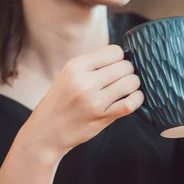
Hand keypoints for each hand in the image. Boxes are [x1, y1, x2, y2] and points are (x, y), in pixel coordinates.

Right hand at [17, 45, 143, 161]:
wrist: (45, 132)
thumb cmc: (60, 101)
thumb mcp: (69, 75)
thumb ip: (93, 65)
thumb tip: (124, 57)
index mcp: (76, 66)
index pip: (114, 51)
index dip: (120, 58)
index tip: (115, 66)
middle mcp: (85, 81)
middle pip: (125, 66)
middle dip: (128, 72)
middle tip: (122, 79)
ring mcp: (95, 100)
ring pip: (131, 82)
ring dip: (134, 85)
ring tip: (126, 89)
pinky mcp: (103, 117)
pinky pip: (131, 103)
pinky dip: (137, 99)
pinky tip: (132, 98)